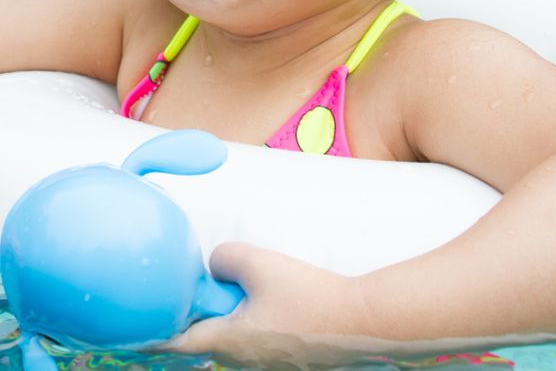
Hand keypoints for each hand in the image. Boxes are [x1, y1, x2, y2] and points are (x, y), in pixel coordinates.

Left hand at [168, 242, 370, 368]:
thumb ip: (225, 258)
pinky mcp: (288, 359)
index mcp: (228, 342)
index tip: (130, 330)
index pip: (176, 343)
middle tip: (193, 291)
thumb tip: (215, 265)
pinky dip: (252, 320)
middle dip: (196, 317)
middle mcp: (242, 361)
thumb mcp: (259, 263)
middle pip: (205, 338)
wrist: (361, 322)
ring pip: (234, 338)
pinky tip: (271, 298)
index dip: (151, 334)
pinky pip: (259, 339)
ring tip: (239, 288)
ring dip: (227, 317)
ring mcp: (267, 364)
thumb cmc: (307, 295)